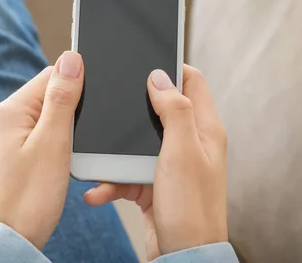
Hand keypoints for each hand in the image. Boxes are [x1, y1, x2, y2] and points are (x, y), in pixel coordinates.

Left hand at [0, 51, 83, 249]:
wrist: (11, 238)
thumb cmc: (30, 197)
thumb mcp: (54, 142)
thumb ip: (63, 97)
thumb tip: (71, 58)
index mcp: (9, 110)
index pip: (50, 75)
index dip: (76, 87)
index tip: (89, 109)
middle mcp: (1, 120)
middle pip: (47, 96)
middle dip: (69, 112)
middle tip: (73, 142)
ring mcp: (3, 138)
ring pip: (44, 118)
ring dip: (61, 130)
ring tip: (62, 158)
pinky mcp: (9, 155)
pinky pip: (37, 136)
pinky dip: (52, 144)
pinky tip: (55, 164)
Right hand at [84, 65, 227, 259]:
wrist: (182, 256)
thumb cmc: (190, 208)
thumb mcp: (181, 151)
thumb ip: (174, 110)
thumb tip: (160, 76)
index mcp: (203, 128)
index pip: (192, 81)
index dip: (170, 67)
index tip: (145, 59)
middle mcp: (189, 142)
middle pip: (159, 109)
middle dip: (133, 109)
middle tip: (111, 102)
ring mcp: (170, 163)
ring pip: (137, 142)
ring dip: (116, 152)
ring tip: (97, 158)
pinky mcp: (153, 183)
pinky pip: (127, 172)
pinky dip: (112, 180)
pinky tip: (99, 190)